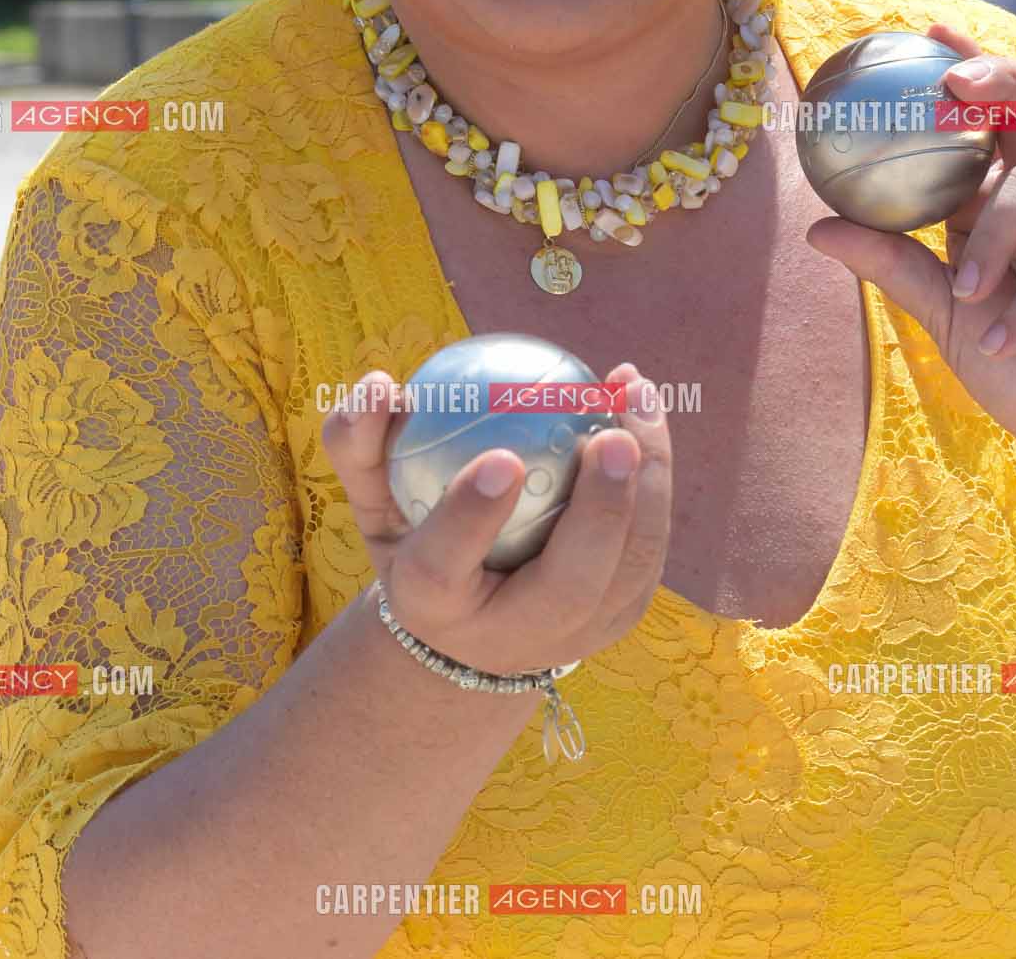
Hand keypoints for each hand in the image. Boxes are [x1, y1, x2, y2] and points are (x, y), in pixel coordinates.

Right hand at [322, 362, 672, 673]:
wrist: (466, 630)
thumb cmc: (411, 536)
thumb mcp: (372, 498)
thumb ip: (360, 441)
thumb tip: (380, 382)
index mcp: (434, 606)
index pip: (444, 567)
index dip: (470, 518)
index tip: (499, 458)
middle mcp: (510, 634)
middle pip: (567, 585)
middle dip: (599, 515)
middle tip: (610, 438)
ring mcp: (576, 634)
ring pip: (628, 566)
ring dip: (646, 481)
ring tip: (635, 396)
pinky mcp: (620, 616)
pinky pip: (649, 543)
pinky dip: (655, 474)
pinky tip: (640, 401)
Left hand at [804, 24, 1015, 487]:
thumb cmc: (1014, 360)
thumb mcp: (939, 309)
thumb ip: (889, 262)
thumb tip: (815, 228)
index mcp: (1001, 192)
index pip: (988, 113)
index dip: (967, 62)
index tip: (927, 29)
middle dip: (999, 84)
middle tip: (955, 84)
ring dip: (999, 236)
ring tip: (966, 291)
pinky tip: (1002, 338)